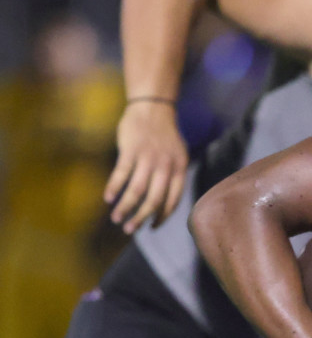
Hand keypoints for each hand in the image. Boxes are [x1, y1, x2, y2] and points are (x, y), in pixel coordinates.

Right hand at [105, 100, 188, 233]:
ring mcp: (148, 158)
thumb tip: (164, 202)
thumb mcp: (177, 156)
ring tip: (117, 219)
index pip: (173, 200)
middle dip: (141, 218)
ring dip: (125, 208)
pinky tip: (108, 198)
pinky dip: (114, 188)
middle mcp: (165, 166)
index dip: (162, 216)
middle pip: (154, 200)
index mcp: (179, 169)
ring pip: (136, 191)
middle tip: (130, 230)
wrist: (153, 108)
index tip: (152, 227)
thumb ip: (172, 176)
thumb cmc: (164, 135)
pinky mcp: (131, 151)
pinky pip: (121, 174)